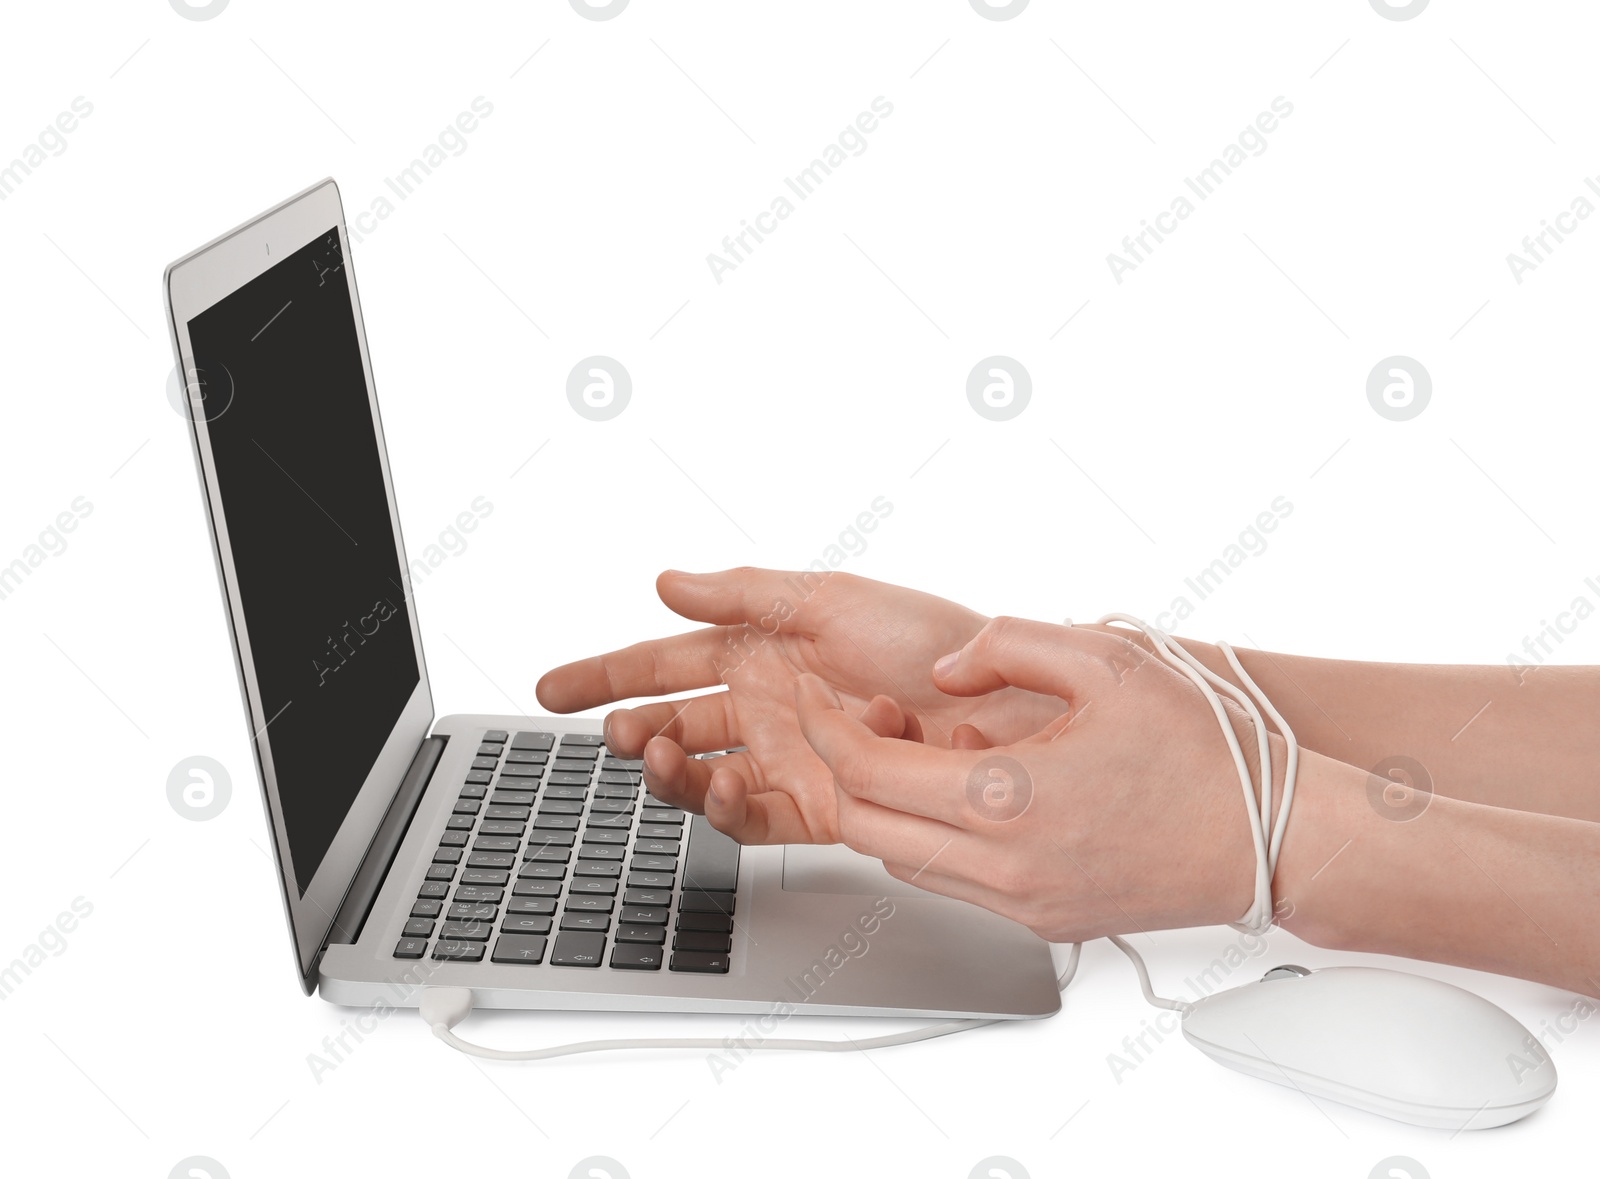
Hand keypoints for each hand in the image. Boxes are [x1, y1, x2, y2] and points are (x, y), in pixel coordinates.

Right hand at [534, 568, 1068, 843]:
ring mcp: (787, 759)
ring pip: (702, 774)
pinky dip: (723, 808)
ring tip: (661, 758)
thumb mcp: (829, 598)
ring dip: (672, 772)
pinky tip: (719, 786)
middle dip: (635, 731)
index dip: (606, 675)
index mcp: (760, 648)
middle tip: (618, 734)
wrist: (1001, 709)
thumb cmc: (927, 640)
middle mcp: (766, 707)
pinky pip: (750, 816)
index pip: (664, 663)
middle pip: (675, 724)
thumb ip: (743, 594)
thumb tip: (665, 582)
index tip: (551, 690)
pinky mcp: (816, 808)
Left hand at [793, 616, 1266, 940]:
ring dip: (889, 802)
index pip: (866, 770)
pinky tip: (977, 788)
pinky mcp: (1041, 923)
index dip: (824, 726)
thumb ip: (1004, 645)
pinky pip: (952, 881)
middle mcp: (1002, 867)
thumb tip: (940, 672)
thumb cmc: (1204, 753)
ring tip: (931, 743)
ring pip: (901, 861)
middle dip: (842, 765)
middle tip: (863, 716)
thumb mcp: (1105, 660)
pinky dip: (934, 834)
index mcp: (1006, 799)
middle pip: (864, 826)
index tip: (815, 695)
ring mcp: (1020, 905)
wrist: (1273, 841)